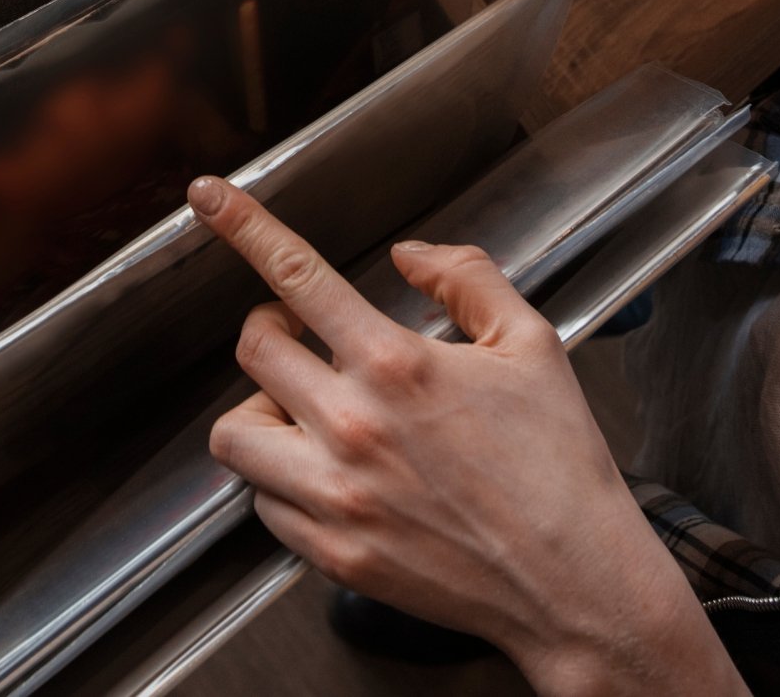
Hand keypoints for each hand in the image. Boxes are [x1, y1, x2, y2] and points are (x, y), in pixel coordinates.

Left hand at [189, 175, 748, 696]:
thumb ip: (466, 278)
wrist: (573, 582)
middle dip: (272, 330)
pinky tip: (325, 473)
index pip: (298, 276)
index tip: (206, 197)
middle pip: (254, 351)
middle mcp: (350, 427)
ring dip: (261, 410)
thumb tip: (409, 255)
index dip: (244, 226)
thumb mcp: (532, 344)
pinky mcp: (330, 553)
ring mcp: (334, 496)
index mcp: (396, 364)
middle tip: (301, 337)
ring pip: (235, 433)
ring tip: (301, 411)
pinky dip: (280, 481)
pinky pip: (263, 504)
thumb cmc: (559, 464)